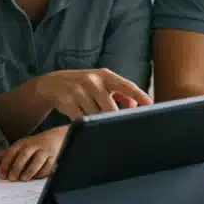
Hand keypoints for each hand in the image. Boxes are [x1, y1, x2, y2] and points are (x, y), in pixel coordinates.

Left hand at [0, 126, 66, 180]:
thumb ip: (6, 154)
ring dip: (30, 170)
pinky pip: (49, 165)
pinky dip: (42, 172)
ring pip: (38, 160)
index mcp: (22, 143)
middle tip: (12, 178)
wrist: (55, 137)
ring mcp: (44, 151)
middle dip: (17, 167)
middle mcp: (33, 145)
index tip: (2, 175)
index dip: (6, 163)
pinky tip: (36, 177)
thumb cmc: (34, 144)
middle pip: (24, 155)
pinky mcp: (54, 156)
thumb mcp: (20, 146)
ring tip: (24, 179)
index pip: (12, 152)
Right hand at [32, 68, 152, 117]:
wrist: (52, 84)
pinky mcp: (68, 102)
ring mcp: (79, 90)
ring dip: (97, 122)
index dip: (139, 95)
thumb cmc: (84, 85)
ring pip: (96, 115)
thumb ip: (121, 93)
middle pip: (110, 108)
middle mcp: (93, 81)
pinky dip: (85, 123)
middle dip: (113, 119)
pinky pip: (82, 119)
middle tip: (118, 127)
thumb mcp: (102, 83)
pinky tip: (84, 122)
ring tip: (95, 122)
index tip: (150, 104)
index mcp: (105, 75)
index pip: (125, 85)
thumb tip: (135, 107)